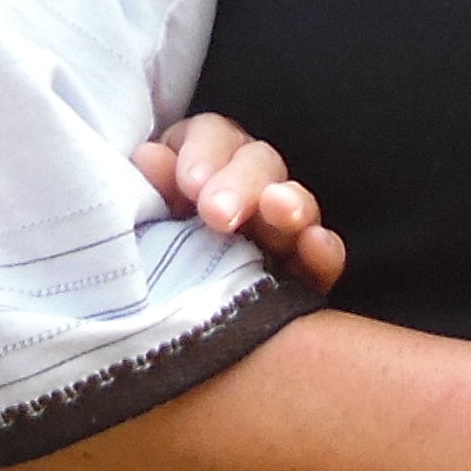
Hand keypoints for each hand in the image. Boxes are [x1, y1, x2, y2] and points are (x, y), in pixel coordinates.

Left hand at [135, 112, 349, 291]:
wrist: (167, 332)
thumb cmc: (151, 261)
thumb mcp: (146, 221)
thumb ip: (152, 190)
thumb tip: (151, 157)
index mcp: (204, 168)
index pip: (215, 137)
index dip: (205, 151)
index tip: (191, 183)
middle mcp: (247, 191)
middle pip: (259, 164)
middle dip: (241, 183)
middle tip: (218, 214)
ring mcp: (281, 233)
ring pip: (296, 204)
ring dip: (289, 203)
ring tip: (279, 208)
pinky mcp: (306, 276)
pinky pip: (324, 258)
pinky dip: (323, 249)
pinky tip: (316, 243)